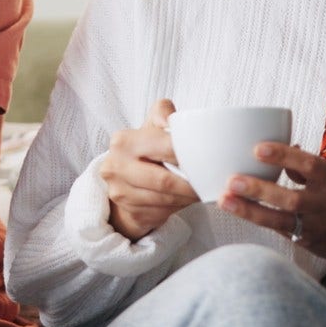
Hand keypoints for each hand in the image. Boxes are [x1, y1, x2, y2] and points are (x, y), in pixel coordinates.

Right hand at [100, 99, 197, 240]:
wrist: (124, 176)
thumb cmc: (145, 147)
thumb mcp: (152, 124)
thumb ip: (163, 113)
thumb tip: (171, 123)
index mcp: (123, 141)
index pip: (164, 148)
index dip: (189, 155)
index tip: (208, 160)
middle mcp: (116, 166)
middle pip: (165, 181)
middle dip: (191, 185)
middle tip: (209, 183)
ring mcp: (120, 192)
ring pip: (165, 199)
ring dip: (187, 198)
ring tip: (201, 191)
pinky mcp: (130, 211)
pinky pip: (162, 213)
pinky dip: (179, 207)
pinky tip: (185, 199)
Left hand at [217, 142, 325, 264]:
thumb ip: (305, 164)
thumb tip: (277, 146)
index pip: (307, 164)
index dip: (283, 156)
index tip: (257, 148)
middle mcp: (324, 204)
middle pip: (289, 199)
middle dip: (259, 190)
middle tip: (231, 180)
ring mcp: (316, 226)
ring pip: (280, 221)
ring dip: (249, 211)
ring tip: (225, 200)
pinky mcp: (308, 242)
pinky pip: (280, 230)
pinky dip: (259, 221)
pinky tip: (237, 211)